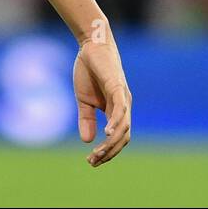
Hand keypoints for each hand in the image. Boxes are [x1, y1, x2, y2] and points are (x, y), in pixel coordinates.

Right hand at [73, 31, 131, 166]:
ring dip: (111, 143)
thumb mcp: (84, 100)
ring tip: (97, 153)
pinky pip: (120, 109)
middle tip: (92, 161)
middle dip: (109, 152)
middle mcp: (124, 106)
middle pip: (123, 137)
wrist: (90, 46)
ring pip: (123, 127)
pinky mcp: (118, 87)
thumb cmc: (88, 71)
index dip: (107, 152)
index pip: (117, 138)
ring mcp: (123, 97)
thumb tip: (87, 141)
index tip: (91, 161)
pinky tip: (107, 133)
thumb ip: (86, 119)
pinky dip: (116, 123)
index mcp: (116, 110)